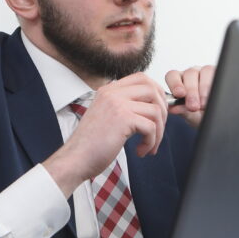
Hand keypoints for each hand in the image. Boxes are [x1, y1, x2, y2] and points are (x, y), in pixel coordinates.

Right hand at [43, 72, 167, 195]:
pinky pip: (151, 126)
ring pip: (155, 110)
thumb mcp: (108, 117)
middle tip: (159, 130)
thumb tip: (154, 107)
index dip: (156, 93)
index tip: (158, 112)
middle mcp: (113, 93)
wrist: (75, 159)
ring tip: (149, 146)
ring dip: (159, 131)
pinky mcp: (123, 119)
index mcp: (109, 90)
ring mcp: (117, 104)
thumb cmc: (92, 144)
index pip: (142, 78)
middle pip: (152, 89)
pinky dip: (151, 142)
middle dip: (163, 110)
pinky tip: (141, 151)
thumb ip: (125, 107)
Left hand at [164, 64, 215, 126]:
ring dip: (205, 88)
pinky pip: (218, 74)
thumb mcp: (190, 115)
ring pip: (205, 71)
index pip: (173, 75)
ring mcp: (206, 72)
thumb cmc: (199, 114)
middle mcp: (192, 74)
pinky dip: (216, 86)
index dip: (175, 83)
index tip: (180, 94)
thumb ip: (181, 110)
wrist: (215, 117)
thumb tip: (172, 108)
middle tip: (193, 107)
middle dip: (192, 91)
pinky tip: (215, 97)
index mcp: (179, 80)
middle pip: (190, 74)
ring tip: (205, 104)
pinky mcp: (219, 73)